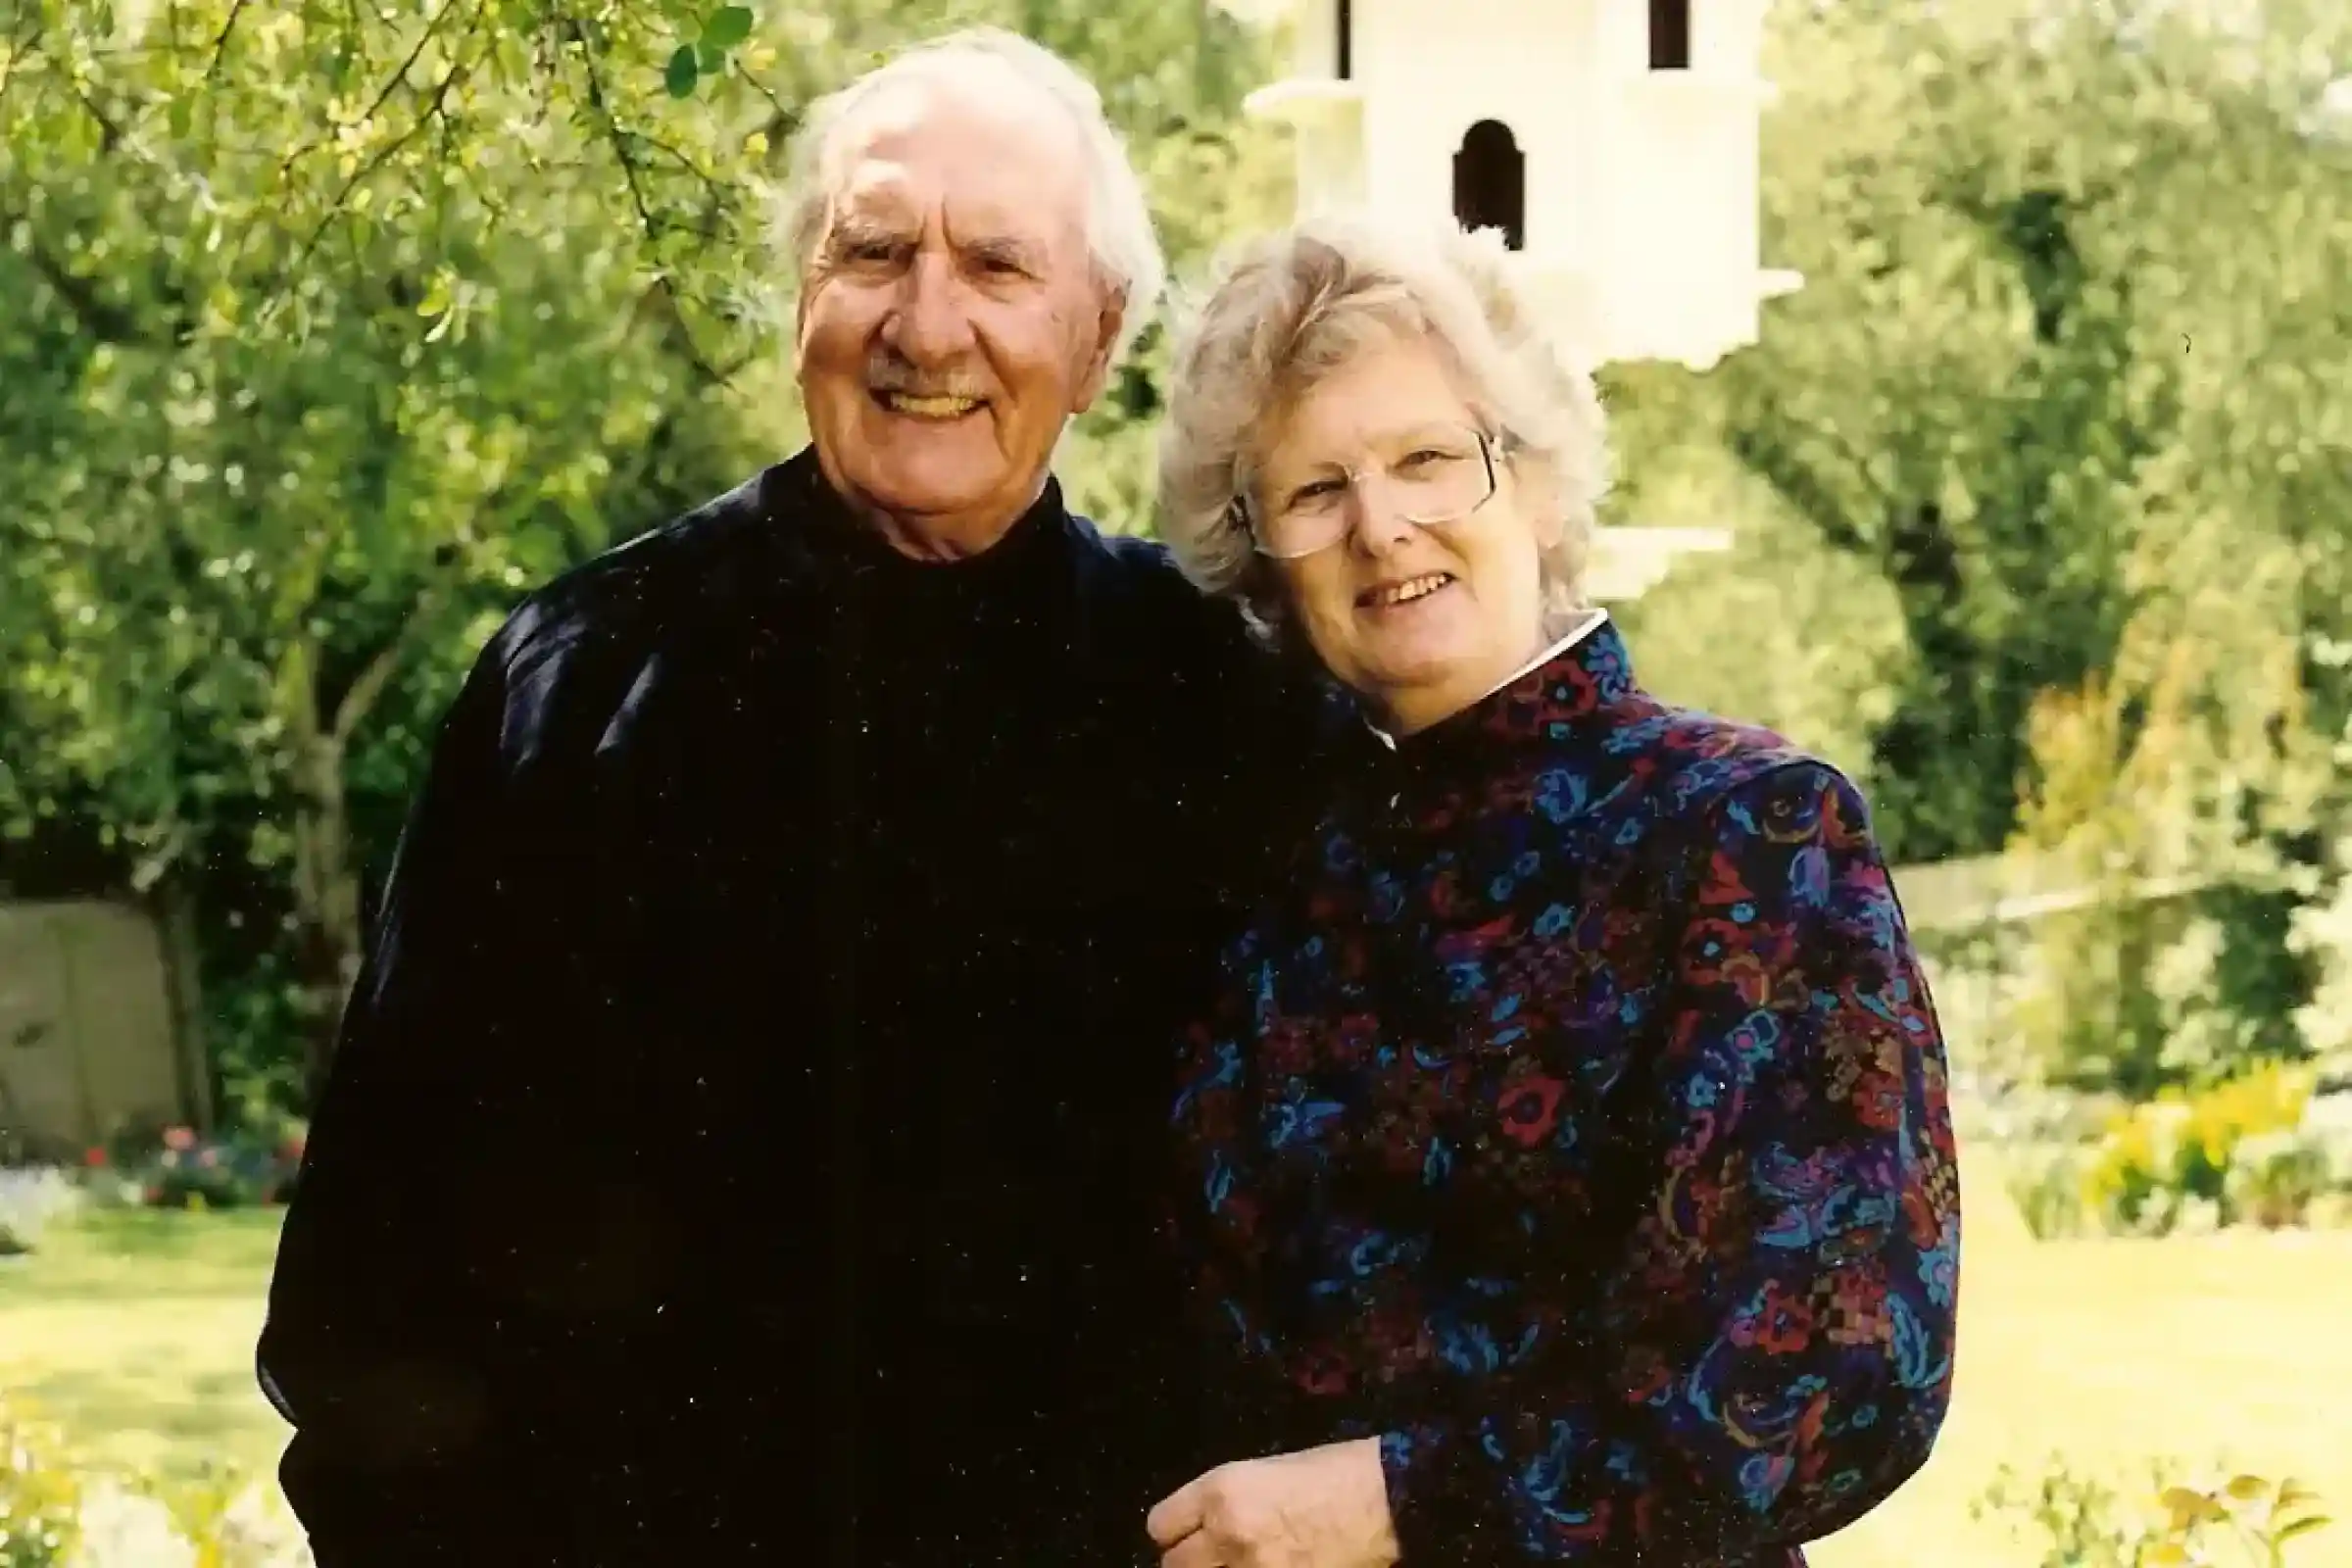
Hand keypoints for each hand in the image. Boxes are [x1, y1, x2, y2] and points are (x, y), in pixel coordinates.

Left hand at [1146, 1438, 1401, 1567]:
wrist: (1389, 1503)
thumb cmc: (1336, 1474)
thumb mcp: (1268, 1471)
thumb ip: (1229, 1501)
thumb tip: (1203, 1527)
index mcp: (1223, 1492)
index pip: (1160, 1526)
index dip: (1175, 1531)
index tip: (1188, 1535)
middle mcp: (1228, 1535)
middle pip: (1175, 1567)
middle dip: (1192, 1562)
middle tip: (1214, 1560)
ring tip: (1241, 1566)